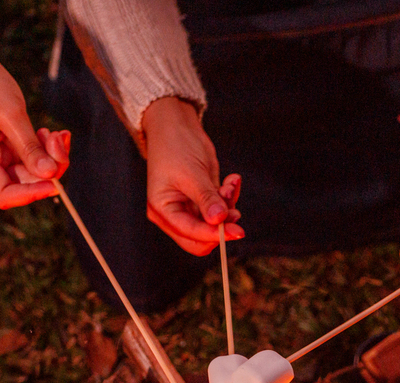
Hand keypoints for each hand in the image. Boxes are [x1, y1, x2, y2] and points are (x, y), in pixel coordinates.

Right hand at [0, 14, 69, 207]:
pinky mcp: (12, 144)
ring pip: (35, 170)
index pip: (5, 196)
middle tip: (59, 139)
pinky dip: (48, 147)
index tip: (54, 181)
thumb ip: (29, 146)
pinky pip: (35, 155)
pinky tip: (51, 132)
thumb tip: (49, 174)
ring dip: (51, 156)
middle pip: (26, 184)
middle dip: (49, 167)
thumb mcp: (10, 113)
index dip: (31, 195)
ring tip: (56, 133)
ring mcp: (3, 154)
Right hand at [143, 97, 243, 255]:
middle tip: (236, 212)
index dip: (214, 235)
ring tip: (231, 183)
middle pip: (201, 239)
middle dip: (221, 226)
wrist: (176, 126)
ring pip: (214, 224)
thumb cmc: (176, 146)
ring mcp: (188, 208)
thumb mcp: (192, 173)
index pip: (190, 235)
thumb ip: (206, 199)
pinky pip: (220, 209)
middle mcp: (174, 214)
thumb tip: (219, 221)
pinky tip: (232, 180)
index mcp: (163, 211)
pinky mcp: (202, 201)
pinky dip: (229, 197)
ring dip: (228, 207)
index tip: (237, 231)